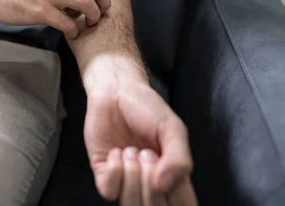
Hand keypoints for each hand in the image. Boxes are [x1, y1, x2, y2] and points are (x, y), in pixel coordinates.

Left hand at [82, 56, 196, 204]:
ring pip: (131, 204)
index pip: (181, 205)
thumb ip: (179, 159)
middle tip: (147, 153)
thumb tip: (162, 186)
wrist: (116, 91)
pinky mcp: (103, 172)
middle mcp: (150, 184)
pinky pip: (109, 191)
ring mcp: (126, 180)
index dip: (175, 194)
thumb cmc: (147, 108)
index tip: (168, 166)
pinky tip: (117, 152)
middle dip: (150, 182)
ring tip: (132, 151)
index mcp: (173, 177)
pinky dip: (114, 171)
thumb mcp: (173, 129)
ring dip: (132, 175)